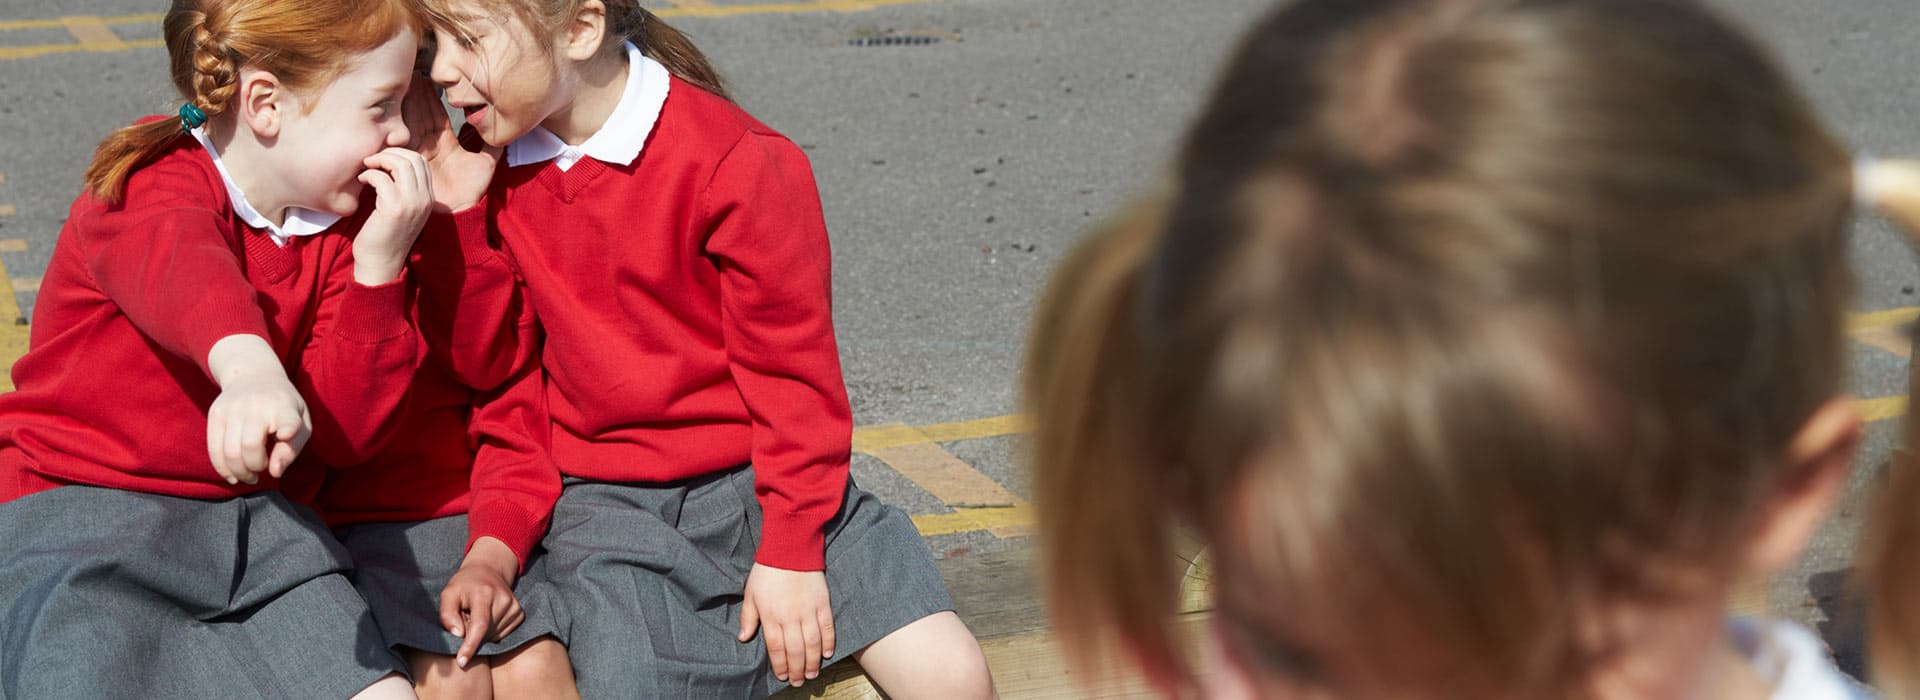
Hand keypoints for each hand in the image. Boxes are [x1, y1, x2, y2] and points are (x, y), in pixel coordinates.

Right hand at [205, 335, 310, 484]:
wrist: (253, 376)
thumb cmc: (283, 408)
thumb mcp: (300, 423)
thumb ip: (292, 449)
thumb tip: (274, 472)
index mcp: (285, 407)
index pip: (287, 419)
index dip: (288, 428)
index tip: (285, 434)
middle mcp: (257, 406)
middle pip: (251, 446)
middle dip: (256, 467)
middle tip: (262, 469)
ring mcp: (232, 408)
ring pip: (230, 452)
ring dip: (240, 472)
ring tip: (250, 476)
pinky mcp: (215, 414)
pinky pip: (214, 449)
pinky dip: (222, 468)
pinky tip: (233, 476)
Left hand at [354, 147, 433, 284]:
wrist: (381, 263)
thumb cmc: (385, 236)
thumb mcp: (402, 210)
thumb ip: (403, 190)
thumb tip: (390, 163)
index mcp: (428, 198)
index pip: (421, 162)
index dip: (400, 153)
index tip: (382, 160)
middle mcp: (424, 199)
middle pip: (412, 158)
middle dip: (389, 153)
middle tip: (372, 160)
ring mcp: (412, 204)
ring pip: (400, 164)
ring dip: (379, 160)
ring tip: (367, 168)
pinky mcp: (394, 208)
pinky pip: (382, 178)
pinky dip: (369, 174)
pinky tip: (362, 181)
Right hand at [403, 76, 500, 213]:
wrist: (459, 213)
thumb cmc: (470, 192)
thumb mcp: (486, 165)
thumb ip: (492, 146)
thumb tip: (506, 130)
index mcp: (446, 142)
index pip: (437, 114)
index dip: (431, 97)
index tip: (426, 78)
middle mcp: (430, 145)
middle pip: (420, 113)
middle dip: (415, 94)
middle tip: (409, 72)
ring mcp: (418, 152)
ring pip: (410, 122)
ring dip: (406, 104)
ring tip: (401, 84)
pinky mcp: (409, 162)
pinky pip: (401, 141)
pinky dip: (397, 126)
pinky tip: (393, 110)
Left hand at [439, 536, 523, 668]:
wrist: (487, 571)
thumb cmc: (464, 585)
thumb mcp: (448, 594)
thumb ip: (447, 614)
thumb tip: (458, 635)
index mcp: (484, 593)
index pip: (480, 624)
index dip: (470, 645)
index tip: (462, 661)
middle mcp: (503, 599)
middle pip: (485, 633)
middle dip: (471, 635)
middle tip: (465, 618)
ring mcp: (514, 606)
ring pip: (493, 636)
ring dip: (481, 634)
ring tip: (476, 616)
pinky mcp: (519, 613)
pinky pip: (502, 635)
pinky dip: (491, 632)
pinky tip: (488, 618)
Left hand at [737, 564, 834, 687]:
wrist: (790, 547)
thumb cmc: (767, 570)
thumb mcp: (751, 592)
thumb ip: (748, 617)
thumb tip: (743, 638)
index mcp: (771, 615)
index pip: (776, 648)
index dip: (779, 664)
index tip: (781, 676)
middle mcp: (790, 617)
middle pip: (795, 650)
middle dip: (796, 669)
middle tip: (798, 682)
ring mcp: (808, 610)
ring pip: (812, 643)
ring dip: (812, 661)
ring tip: (812, 674)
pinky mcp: (823, 603)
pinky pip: (827, 627)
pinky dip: (828, 642)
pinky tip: (827, 654)